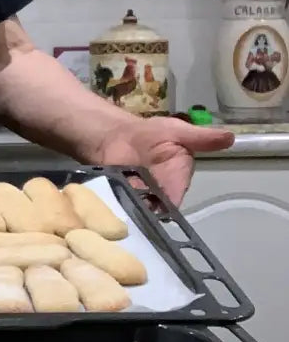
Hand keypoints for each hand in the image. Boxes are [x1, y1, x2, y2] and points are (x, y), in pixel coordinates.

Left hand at [96, 116, 233, 206]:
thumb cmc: (152, 133)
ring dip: (132, 207)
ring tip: (122, 203)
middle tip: (137, 203)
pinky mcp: (121, 197)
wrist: (118, 133)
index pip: (176, 195)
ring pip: (139, 210)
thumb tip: (231, 137)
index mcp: (178, 178)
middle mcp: (161, 192)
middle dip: (148, 208)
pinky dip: (116, 206)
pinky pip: (121, 207)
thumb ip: (201, 138)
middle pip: (157, 208)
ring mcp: (140, 197)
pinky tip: (110, 204)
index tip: (159, 199)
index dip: (168, 199)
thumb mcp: (178, 131)